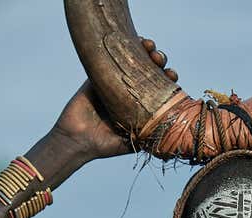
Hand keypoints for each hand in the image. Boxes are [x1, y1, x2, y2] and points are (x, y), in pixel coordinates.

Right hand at [51, 38, 177, 160]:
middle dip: (158, 62)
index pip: (160, 87)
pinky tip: (131, 40)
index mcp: (141, 104)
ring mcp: (113, 82)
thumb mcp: (135, 141)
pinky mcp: (96, 76)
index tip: (172, 76)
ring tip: (149, 47)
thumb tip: (172, 131)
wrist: (79, 140)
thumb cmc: (107, 144)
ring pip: (132, 60)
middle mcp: (129, 92)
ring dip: (144, 51)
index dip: (168, 79)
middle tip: (159, 60)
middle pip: (149, 70)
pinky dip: (120, 47)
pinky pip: (108, 58)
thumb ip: (151, 134)